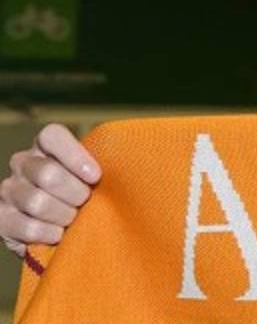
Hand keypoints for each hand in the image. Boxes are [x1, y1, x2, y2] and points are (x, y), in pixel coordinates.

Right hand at [0, 124, 100, 256]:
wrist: (65, 231)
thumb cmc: (88, 196)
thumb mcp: (95, 177)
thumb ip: (103, 166)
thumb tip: (128, 164)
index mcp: (46, 147)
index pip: (52, 136)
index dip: (75, 155)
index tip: (96, 176)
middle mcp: (23, 164)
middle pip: (47, 173)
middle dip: (75, 193)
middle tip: (86, 202)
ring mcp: (9, 190)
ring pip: (36, 202)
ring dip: (63, 215)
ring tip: (74, 220)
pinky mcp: (0, 218)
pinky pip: (26, 226)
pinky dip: (48, 233)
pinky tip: (60, 235)